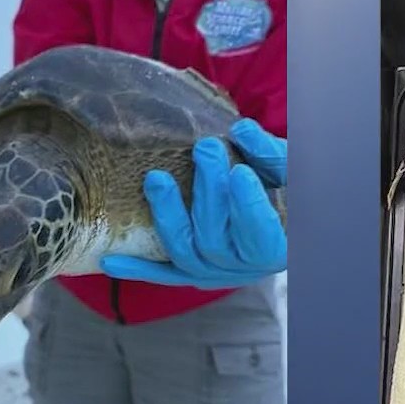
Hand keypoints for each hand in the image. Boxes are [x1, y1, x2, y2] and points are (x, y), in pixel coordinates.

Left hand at [100, 118, 286, 288]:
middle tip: (205, 148)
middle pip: (216, 240)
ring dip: (168, 216)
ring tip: (156, 180)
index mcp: (279, 246)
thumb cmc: (293, 189)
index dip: (249, 208)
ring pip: (185, 254)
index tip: (240, 173)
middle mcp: (245, 268)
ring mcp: (215, 271)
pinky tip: (109, 261)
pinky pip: (165, 273)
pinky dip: (138, 268)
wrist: (287, 215)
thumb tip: (240, 131)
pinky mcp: (193, 270)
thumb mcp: (295, 171)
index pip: (261, 236)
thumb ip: (272, 154)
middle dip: (208, 193)